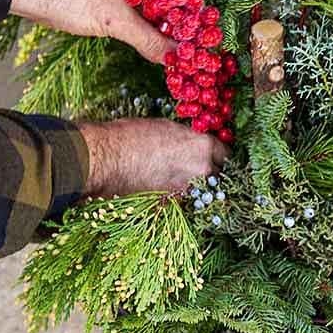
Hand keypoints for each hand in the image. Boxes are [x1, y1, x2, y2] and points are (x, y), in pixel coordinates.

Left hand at [10, 0, 192, 62]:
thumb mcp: (113, 21)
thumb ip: (148, 40)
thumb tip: (175, 60)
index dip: (199, 6)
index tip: (209, 30)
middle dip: (184, 22)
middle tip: (198, 47)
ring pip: (156, 7)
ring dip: (167, 29)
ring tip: (182, 53)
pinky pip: (140, 14)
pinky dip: (150, 30)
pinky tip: (159, 48)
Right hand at [78, 118, 228, 196]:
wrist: (106, 159)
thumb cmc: (132, 136)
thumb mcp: (167, 127)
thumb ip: (187, 139)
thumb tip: (191, 144)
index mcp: (203, 147)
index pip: (226, 154)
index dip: (219, 155)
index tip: (215, 156)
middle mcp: (201, 171)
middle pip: (218, 175)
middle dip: (211, 172)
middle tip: (201, 168)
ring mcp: (186, 191)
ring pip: (201, 190)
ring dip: (195, 185)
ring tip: (179, 177)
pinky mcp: (170, 204)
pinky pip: (182, 199)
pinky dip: (177, 194)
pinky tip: (165, 186)